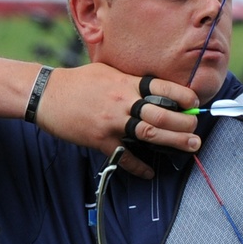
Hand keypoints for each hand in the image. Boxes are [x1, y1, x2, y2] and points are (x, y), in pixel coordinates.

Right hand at [35, 65, 200, 177]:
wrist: (46, 94)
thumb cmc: (79, 82)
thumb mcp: (108, 71)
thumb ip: (131, 80)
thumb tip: (154, 88)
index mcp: (126, 82)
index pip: (162, 88)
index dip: (183, 96)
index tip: (195, 104)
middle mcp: (122, 101)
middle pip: (161, 113)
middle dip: (184, 123)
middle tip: (196, 131)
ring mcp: (112, 122)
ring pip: (149, 133)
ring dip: (173, 141)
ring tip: (190, 146)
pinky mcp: (100, 139)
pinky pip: (124, 156)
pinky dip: (139, 167)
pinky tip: (150, 172)